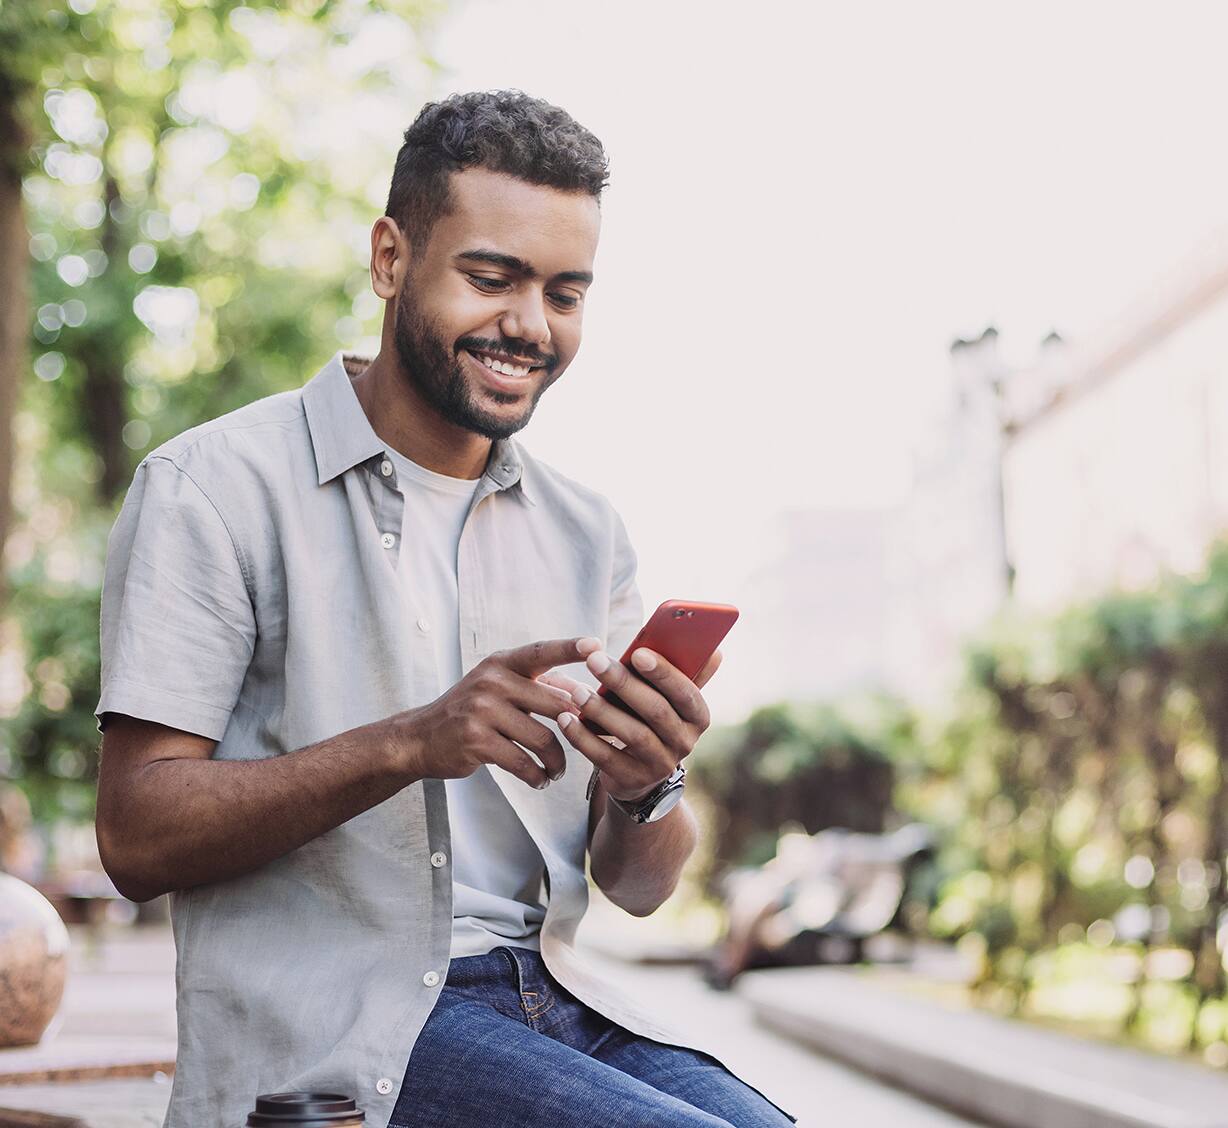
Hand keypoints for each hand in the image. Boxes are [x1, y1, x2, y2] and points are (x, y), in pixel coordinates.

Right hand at [391, 639, 586, 789]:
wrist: (421, 738)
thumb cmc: (471, 711)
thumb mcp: (498, 688)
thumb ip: (537, 686)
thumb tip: (584, 691)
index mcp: (502, 663)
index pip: (542, 652)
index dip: (570, 648)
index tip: (598, 645)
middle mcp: (492, 681)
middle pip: (555, 704)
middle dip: (577, 727)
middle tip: (587, 742)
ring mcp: (482, 710)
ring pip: (543, 739)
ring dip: (557, 761)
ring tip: (557, 770)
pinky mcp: (476, 741)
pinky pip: (523, 762)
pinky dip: (536, 776)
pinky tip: (539, 780)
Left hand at [540, 642, 721, 801]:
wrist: (641, 772)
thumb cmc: (653, 718)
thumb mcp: (670, 697)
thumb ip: (687, 672)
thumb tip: (714, 650)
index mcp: (698, 716)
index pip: (687, 693)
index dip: (664, 673)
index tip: (637, 653)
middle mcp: (685, 742)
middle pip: (655, 711)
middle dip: (624, 684)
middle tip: (595, 660)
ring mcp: (659, 764)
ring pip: (632, 735)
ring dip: (602, 711)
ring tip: (576, 691)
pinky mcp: (631, 779)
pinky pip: (605, 757)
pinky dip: (583, 738)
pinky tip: (565, 719)